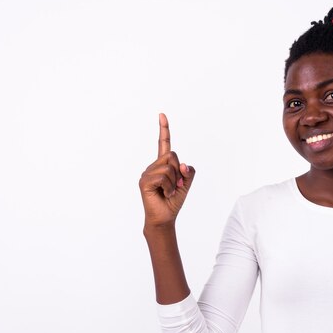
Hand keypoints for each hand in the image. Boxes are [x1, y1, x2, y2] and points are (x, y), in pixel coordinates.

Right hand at [139, 113, 194, 227]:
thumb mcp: (186, 184)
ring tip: (168, 192)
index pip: (163, 144)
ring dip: (174, 182)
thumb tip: (182, 164)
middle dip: (179, 171)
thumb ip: (188, 171)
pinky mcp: (144, 181)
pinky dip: (169, 187)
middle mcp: (153, 166)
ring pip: (169, 167)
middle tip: (176, 185)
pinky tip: (165, 194)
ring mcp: (147, 173)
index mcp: (163, 165)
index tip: (162, 115)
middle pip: (172, 155)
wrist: (165, 217)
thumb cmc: (173, 201)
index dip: (164, 130)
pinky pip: (163, 177)